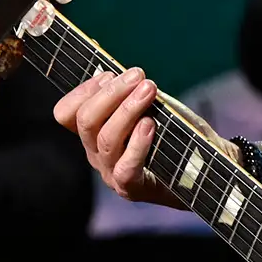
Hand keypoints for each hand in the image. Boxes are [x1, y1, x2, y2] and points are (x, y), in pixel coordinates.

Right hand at [55, 66, 185, 207]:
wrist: (196, 177)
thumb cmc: (171, 137)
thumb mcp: (151, 110)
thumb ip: (136, 95)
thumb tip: (130, 74)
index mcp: (93, 132)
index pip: (66, 114)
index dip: (82, 90)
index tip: (109, 74)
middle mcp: (96, 153)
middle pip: (86, 121)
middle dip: (111, 92)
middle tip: (137, 75)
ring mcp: (110, 172)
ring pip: (106, 139)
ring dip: (127, 109)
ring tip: (149, 90)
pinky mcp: (130, 187)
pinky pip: (126, 166)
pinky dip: (137, 142)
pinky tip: (150, 124)